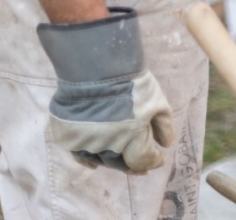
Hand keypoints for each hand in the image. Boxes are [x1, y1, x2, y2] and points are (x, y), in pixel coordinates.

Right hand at [37, 8, 174, 173]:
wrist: (93, 68)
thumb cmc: (131, 82)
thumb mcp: (157, 100)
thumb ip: (164, 125)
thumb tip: (166, 145)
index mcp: (132, 135)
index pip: (143, 160)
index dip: (152, 161)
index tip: (159, 159)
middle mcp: (108, 144)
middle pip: (122, 164)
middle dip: (135, 167)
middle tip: (142, 168)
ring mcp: (86, 142)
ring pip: (102, 161)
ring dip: (113, 162)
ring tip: (122, 161)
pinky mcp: (69, 138)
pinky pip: (80, 156)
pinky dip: (89, 161)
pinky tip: (95, 163)